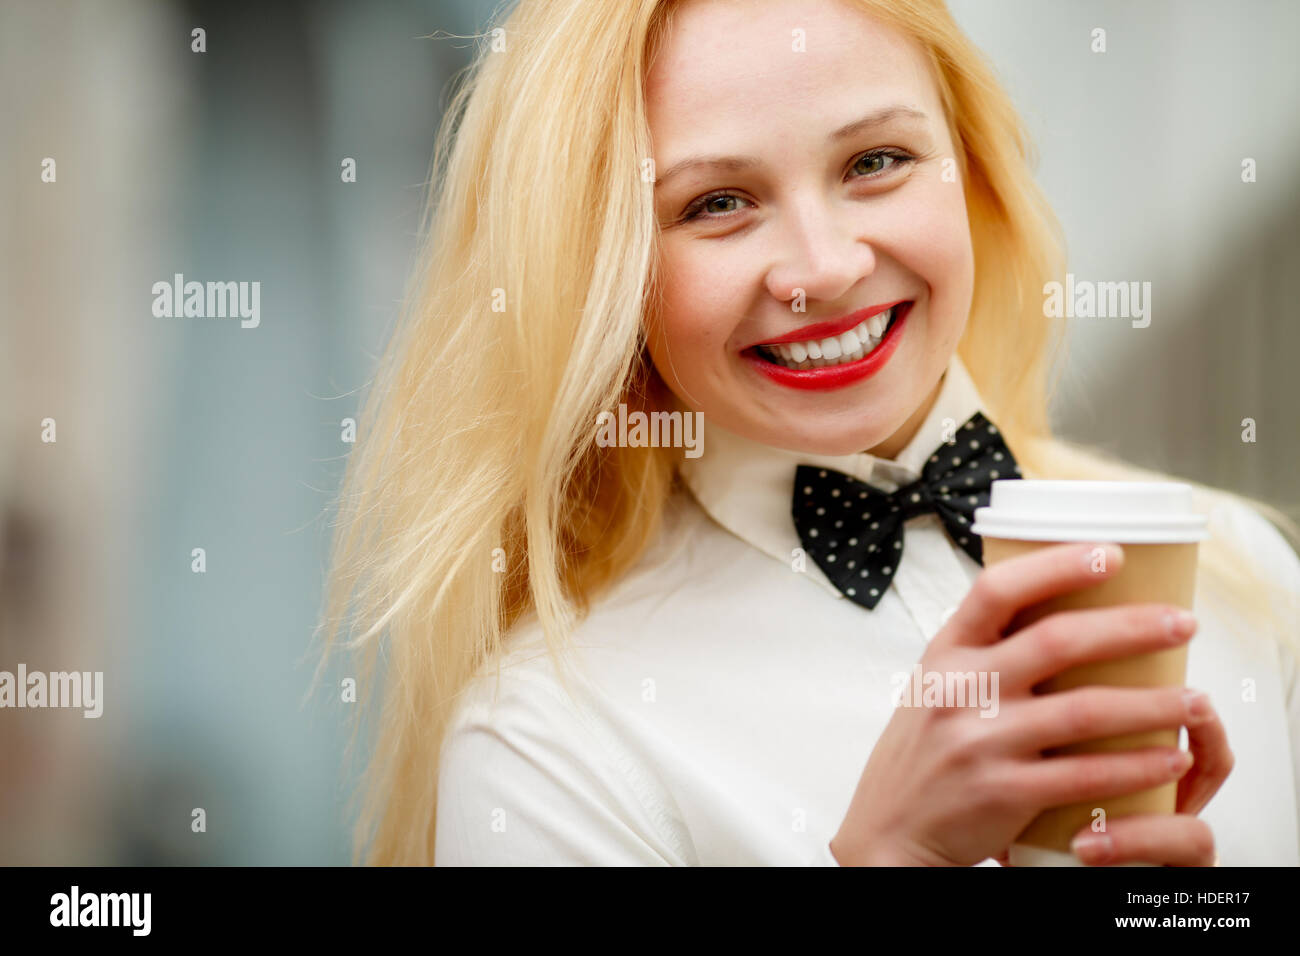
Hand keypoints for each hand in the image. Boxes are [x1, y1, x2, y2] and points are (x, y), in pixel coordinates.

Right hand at [831, 541, 1206, 865]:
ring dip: (1152, 703)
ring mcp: (981, 741)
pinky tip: (1169, 758)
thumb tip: (1060, 608)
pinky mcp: (1003, 792)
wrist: (889, 829)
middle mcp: (960, 689)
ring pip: (1084, 711)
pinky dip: (1135, 766)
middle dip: (1131, 628)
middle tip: (1183, 623)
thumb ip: (984, 653)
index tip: (1111, 554)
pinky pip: (1084, 775)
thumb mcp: (936, 686)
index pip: (998, 589)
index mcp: (945, 652)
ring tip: (1196, 698)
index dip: (1058, 565)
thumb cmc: (925, 752)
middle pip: (1056, 641)